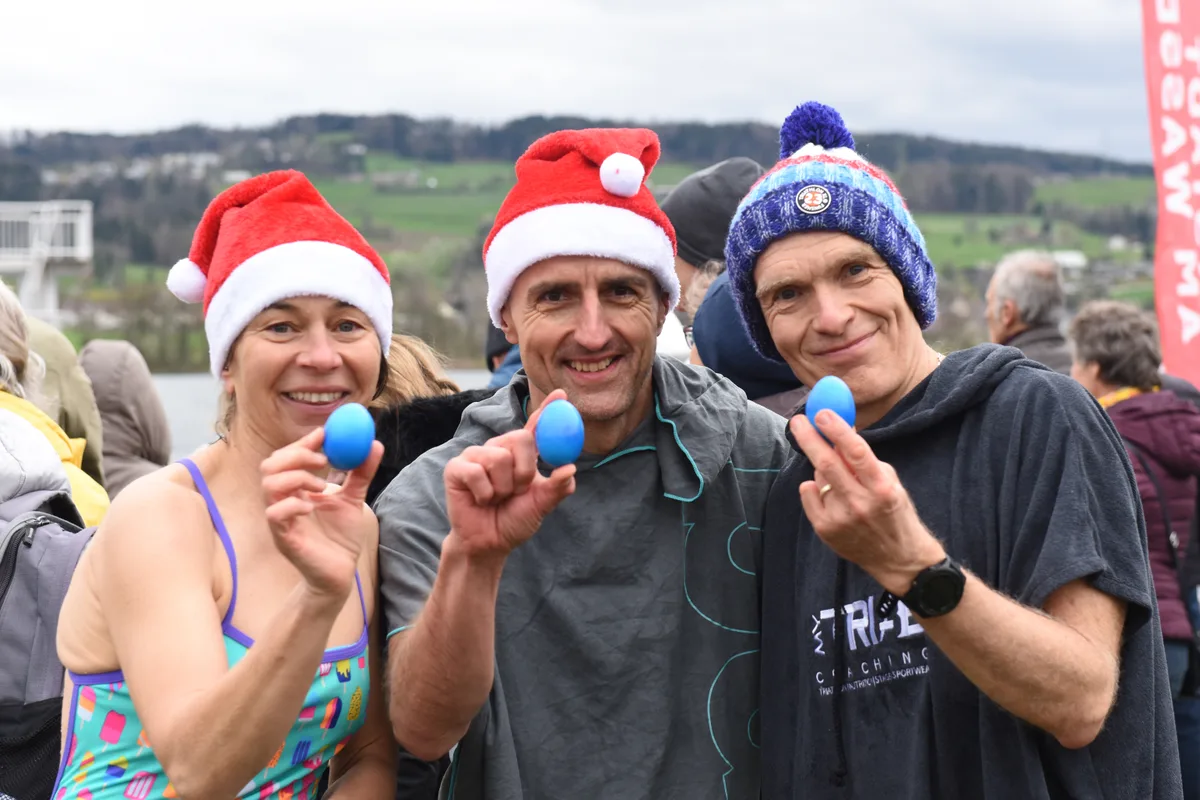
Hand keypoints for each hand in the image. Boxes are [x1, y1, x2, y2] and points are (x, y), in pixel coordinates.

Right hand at [261, 427, 383, 601]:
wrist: (341, 572)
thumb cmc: (340, 537)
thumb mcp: (354, 499)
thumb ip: (361, 473)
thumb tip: (375, 444)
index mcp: (296, 489)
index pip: (286, 457)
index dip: (302, 443)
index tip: (324, 434)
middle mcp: (284, 501)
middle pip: (270, 465)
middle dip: (297, 455)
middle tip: (324, 460)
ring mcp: (280, 519)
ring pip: (268, 485)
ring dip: (296, 477)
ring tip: (322, 486)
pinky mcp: (283, 537)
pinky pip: (274, 514)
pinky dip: (292, 504)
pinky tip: (311, 507)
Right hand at [444, 389, 576, 560]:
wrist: (489, 544)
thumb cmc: (514, 521)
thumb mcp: (540, 505)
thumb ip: (556, 487)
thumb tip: (570, 468)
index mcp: (521, 454)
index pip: (536, 426)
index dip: (548, 409)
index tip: (561, 395)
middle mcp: (499, 449)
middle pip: (520, 438)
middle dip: (524, 471)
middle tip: (517, 490)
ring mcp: (476, 456)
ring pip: (498, 458)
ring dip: (503, 487)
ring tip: (496, 498)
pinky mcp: (456, 468)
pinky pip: (476, 472)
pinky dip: (484, 493)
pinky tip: (479, 500)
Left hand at [789, 410, 945, 595]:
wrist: (899, 558)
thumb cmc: (895, 513)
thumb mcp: (890, 482)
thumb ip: (864, 460)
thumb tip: (838, 431)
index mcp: (882, 488)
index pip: (856, 452)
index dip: (837, 430)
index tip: (822, 413)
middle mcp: (860, 503)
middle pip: (827, 464)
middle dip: (809, 438)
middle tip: (799, 421)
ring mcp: (840, 518)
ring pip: (818, 479)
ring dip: (823, 471)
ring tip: (840, 481)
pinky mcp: (826, 530)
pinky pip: (810, 495)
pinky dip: (814, 488)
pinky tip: (828, 493)